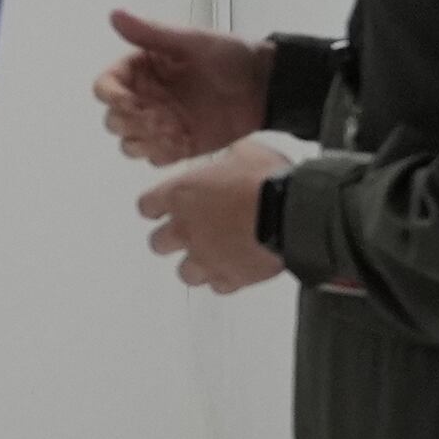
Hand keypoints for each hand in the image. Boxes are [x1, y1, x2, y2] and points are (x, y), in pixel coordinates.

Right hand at [95, 8, 269, 164]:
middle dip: (131, 123)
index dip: (112, 97)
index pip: (104, 88)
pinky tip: (184, 141)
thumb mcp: (190, 41)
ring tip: (174, 131)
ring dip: (144, 141)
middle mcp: (143, 98)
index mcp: (139, 71)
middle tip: (161, 119)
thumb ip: (151, 33)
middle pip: (112, 120)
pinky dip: (163, 154)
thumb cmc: (229, 57)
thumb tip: (114, 13)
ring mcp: (158, 124)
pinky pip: (154, 159)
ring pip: (128, 144)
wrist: (264, 86)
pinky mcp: (176, 145)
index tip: (131, 102)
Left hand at [135, 139, 289, 293]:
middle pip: (158, 243)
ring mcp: (206, 257)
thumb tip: (233, 152)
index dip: (155, 207)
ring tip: (212, 255)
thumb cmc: (266, 180)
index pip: (147, 206)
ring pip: (184, 272)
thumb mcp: (245, 152)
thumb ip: (228, 156)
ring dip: (196, 264)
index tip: (162, 207)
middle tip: (188, 233)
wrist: (291, 213)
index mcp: (181, 195)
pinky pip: (219, 286)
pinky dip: (226, 279)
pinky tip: (237, 268)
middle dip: (171, 239)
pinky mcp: (230, 278)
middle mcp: (186, 229)